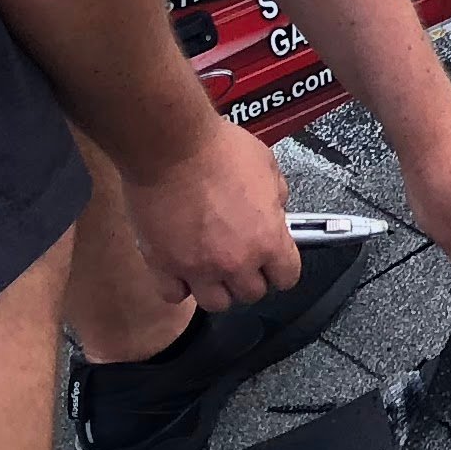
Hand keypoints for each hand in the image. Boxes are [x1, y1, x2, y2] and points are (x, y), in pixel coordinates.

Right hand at [121, 120, 295, 311]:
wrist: (172, 146)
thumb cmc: (217, 150)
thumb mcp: (266, 165)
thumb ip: (276, 195)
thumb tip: (275, 207)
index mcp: (267, 239)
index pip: (287, 277)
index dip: (281, 268)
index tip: (274, 263)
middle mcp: (235, 260)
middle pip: (252, 294)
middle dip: (249, 277)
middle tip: (242, 258)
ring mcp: (198, 267)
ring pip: (216, 303)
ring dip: (217, 287)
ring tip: (212, 266)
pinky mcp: (164, 265)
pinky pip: (174, 295)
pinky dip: (179, 285)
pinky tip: (181, 268)